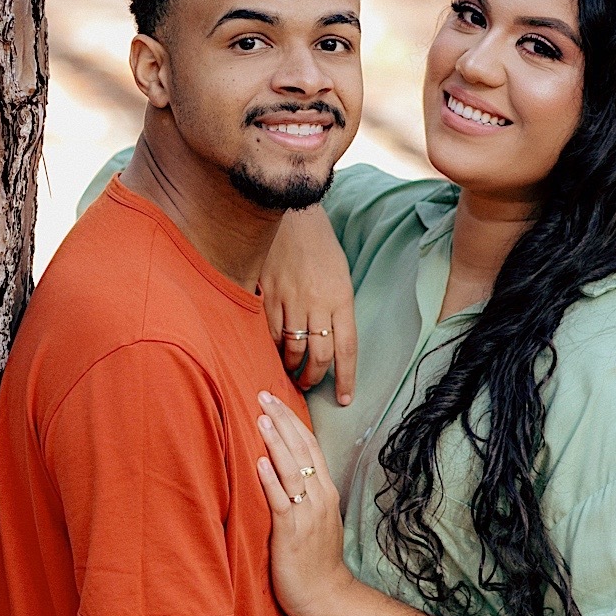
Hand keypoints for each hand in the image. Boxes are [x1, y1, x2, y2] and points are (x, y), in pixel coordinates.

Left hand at [256, 391, 350, 615]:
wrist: (326, 596)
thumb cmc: (316, 559)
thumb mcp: (316, 518)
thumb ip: (304, 493)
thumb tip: (282, 468)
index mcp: (324, 491)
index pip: (310, 446)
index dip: (292, 420)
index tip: (275, 399)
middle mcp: (318, 497)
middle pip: (301, 450)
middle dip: (282, 420)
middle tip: (263, 395)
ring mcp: (307, 514)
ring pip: (292, 470)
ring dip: (275, 442)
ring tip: (260, 418)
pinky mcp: (291, 533)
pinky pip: (281, 501)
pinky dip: (270, 480)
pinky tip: (259, 462)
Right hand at [260, 208, 357, 402]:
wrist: (292, 216)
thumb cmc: (320, 247)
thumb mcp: (341, 277)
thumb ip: (338, 309)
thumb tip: (332, 342)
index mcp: (341, 299)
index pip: (347, 349)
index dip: (346, 378)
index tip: (346, 399)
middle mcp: (317, 303)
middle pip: (319, 356)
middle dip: (315, 377)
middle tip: (310, 384)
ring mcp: (290, 300)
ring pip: (292, 349)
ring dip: (292, 367)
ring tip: (292, 372)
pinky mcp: (268, 296)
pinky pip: (269, 333)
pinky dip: (271, 348)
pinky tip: (273, 352)